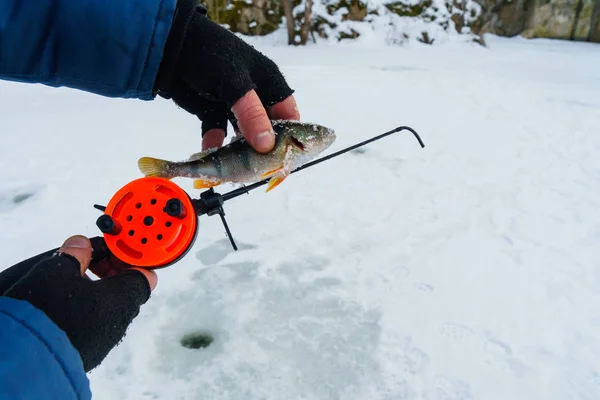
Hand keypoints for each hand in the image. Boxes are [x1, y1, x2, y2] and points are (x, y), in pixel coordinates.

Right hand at [0, 235, 156, 371]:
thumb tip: (82, 245)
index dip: (130, 257)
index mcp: (122, 297)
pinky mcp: (91, 351)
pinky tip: (68, 302)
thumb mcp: (56, 271)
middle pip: (128, 289)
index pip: (145, 274)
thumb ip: (75, 254)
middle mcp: (121, 320)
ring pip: (113, 306)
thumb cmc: (45, 312)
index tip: (115, 248)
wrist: (27, 358)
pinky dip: (90, 308)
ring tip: (74, 279)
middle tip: (92, 259)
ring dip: (99, 289)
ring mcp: (107, 339)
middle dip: (113, 270)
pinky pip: (99, 323)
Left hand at [153, 0, 299, 152]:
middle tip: (256, 168)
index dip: (288, 138)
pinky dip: (213, 143)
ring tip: (233, 166)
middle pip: (266, 129)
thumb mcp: (234, 84)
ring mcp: (233, 104)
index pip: (288, 115)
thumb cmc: (210, 55)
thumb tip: (267, 146)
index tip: (282, 161)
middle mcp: (254, 95)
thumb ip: (252, 114)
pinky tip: (208, 151)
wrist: (168, 47)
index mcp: (269, 83)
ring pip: (241, 135)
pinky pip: (217, 132)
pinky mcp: (211, 110)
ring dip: (237, 151)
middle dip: (261, 149)